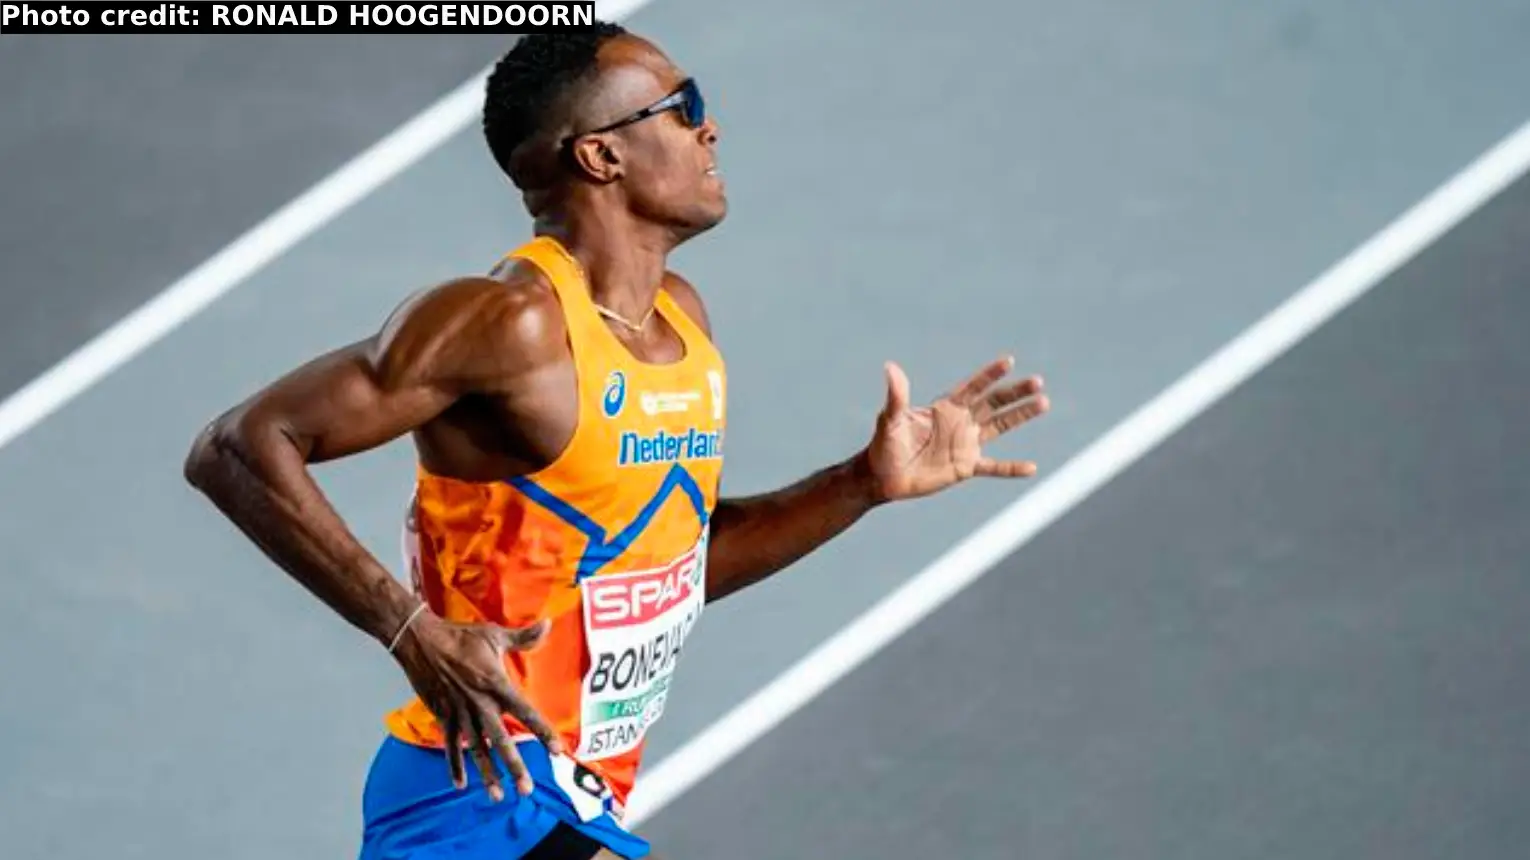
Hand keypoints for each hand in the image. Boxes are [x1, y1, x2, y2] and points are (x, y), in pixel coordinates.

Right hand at [390, 609, 562, 800]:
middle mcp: (479, 703)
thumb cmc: (460, 637)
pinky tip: (461, 785)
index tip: (558, 751)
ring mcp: (459, 712)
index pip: (525, 712)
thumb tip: (548, 623)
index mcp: (496, 684)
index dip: (542, 732)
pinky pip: (450, 745)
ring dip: (487, 774)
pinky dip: (454, 765)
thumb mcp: (494, 634)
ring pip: (476, 749)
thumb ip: (523, 637)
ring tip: (498, 796)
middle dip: (514, 766)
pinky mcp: (442, 715)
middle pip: (501, 740)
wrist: (420, 641)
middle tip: (526, 789)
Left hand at [865, 355, 1048, 502]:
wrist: (883, 477)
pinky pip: (994, 467)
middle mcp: (959, 422)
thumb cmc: (884, 445)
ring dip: (1020, 415)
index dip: (989, 375)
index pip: (972, 388)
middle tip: (1037, 381)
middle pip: (993, 403)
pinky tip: (1032, 467)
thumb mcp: (890, 419)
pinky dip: (1011, 468)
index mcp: (944, 408)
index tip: (1009, 361)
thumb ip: (897, 396)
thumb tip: (890, 368)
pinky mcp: (965, 467)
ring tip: (1044, 402)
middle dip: (1015, 392)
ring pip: (1000, 426)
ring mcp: (965, 444)